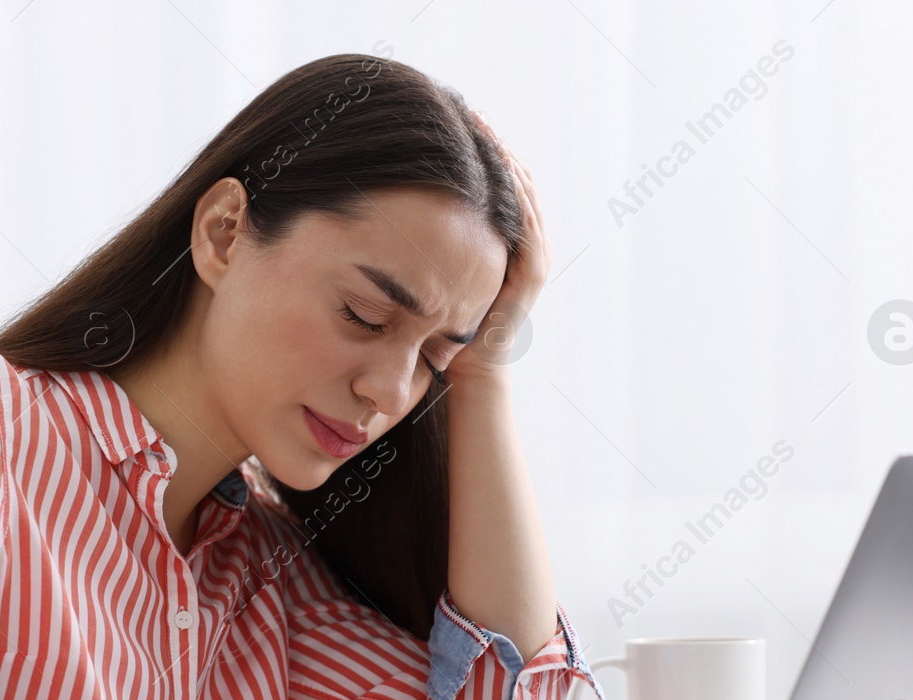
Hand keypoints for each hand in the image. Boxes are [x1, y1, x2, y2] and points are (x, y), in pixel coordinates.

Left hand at [447, 112, 550, 384]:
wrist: (467, 376)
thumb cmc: (438, 334)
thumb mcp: (427, 277)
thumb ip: (420, 250)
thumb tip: (380, 211)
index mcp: (497, 245)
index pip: (495, 186)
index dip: (480, 153)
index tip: (453, 122)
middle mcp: (520, 247)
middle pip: (512, 183)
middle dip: (494, 147)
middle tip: (472, 111)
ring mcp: (530, 260)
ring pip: (523, 197)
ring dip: (506, 160)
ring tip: (486, 127)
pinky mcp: (532, 276)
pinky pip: (527, 226)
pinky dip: (516, 195)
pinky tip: (501, 168)